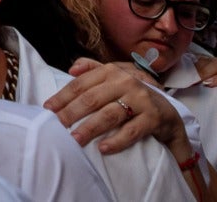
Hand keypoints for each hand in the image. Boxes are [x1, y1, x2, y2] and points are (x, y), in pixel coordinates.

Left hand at [45, 58, 189, 155]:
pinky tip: (103, 148)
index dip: (63, 97)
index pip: (81, 84)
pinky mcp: (154, 117)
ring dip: (90, 128)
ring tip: (75, 139)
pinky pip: (132, 130)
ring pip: (109, 114)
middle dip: (71, 113)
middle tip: (56, 126)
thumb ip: (93, 69)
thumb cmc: (134, 95)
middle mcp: (126, 82)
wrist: (168, 113)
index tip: (48, 109)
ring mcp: (141, 99)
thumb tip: (71, 69)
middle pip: (92, 99)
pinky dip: (117, 140)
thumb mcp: (115, 78)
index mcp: (111, 71)